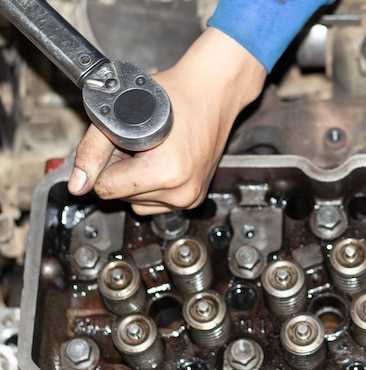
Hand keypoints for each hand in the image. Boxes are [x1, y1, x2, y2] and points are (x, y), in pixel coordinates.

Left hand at [67, 28, 266, 214]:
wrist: (212, 92)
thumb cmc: (174, 95)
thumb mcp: (120, 116)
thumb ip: (91, 152)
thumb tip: (77, 185)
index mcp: (167, 173)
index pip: (106, 189)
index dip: (104, 164)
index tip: (120, 144)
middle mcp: (183, 192)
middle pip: (122, 198)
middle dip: (122, 172)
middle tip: (138, 142)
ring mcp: (191, 197)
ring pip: (138, 204)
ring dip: (135, 181)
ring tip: (152, 150)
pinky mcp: (195, 199)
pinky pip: (157, 204)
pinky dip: (152, 186)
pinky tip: (161, 161)